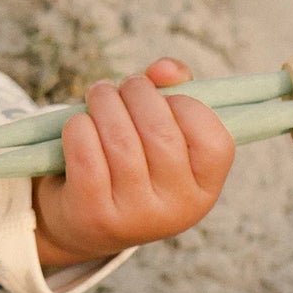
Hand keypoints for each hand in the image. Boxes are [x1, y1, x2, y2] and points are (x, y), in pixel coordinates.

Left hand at [32, 57, 234, 268]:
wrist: (82, 222)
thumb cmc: (131, 162)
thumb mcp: (161, 133)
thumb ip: (172, 91)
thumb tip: (163, 69)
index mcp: (204, 189)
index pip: (214, 140)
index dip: (187, 105)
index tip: (163, 96)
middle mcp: (177, 208)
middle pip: (160, 133)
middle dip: (136, 93)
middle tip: (120, 86)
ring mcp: (136, 216)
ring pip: (119, 139)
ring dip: (104, 102)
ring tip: (99, 94)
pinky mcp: (94, 214)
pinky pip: (85, 154)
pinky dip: (78, 127)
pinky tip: (78, 123)